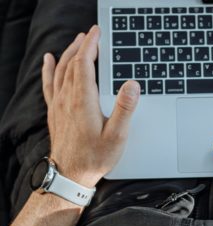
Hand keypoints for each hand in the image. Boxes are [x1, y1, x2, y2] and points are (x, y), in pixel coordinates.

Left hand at [42, 25, 139, 187]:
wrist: (71, 175)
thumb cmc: (95, 157)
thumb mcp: (117, 136)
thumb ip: (125, 109)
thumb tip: (132, 84)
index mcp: (84, 101)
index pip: (85, 64)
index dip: (91, 45)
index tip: (97, 33)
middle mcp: (68, 99)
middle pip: (72, 63)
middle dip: (82, 45)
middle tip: (92, 34)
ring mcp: (59, 105)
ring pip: (61, 70)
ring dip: (69, 53)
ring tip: (77, 41)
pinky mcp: (55, 112)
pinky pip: (49, 83)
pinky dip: (49, 69)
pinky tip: (49, 60)